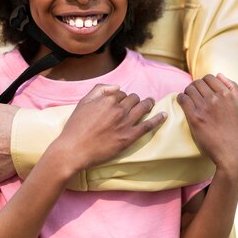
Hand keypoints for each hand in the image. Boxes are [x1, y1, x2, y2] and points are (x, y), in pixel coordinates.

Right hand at [50, 84, 166, 173]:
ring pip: (143, 108)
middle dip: (135, 100)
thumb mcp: (84, 102)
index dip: (122, 97)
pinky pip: (148, 125)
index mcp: (107, 100)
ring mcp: (125, 123)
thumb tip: (118, 87)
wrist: (73, 150)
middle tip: (136, 103)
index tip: (120, 102)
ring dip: (148, 104)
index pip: (122, 93)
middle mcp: (118, 109)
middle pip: (134, 99)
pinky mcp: (129, 137)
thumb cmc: (76, 127)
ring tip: (151, 103)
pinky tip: (164, 116)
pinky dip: (158, 119)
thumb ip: (99, 90)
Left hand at [178, 74, 237, 173]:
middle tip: (195, 94)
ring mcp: (205, 107)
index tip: (203, 89)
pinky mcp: (195, 118)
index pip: (210, 77)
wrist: (231, 151)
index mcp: (227, 94)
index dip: (205, 82)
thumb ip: (233, 87)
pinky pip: (183, 99)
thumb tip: (219, 74)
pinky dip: (181, 98)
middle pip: (198, 82)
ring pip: (189, 89)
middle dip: (195, 86)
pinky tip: (183, 102)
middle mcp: (216, 98)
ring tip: (189, 98)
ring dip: (188, 92)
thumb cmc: (236, 129)